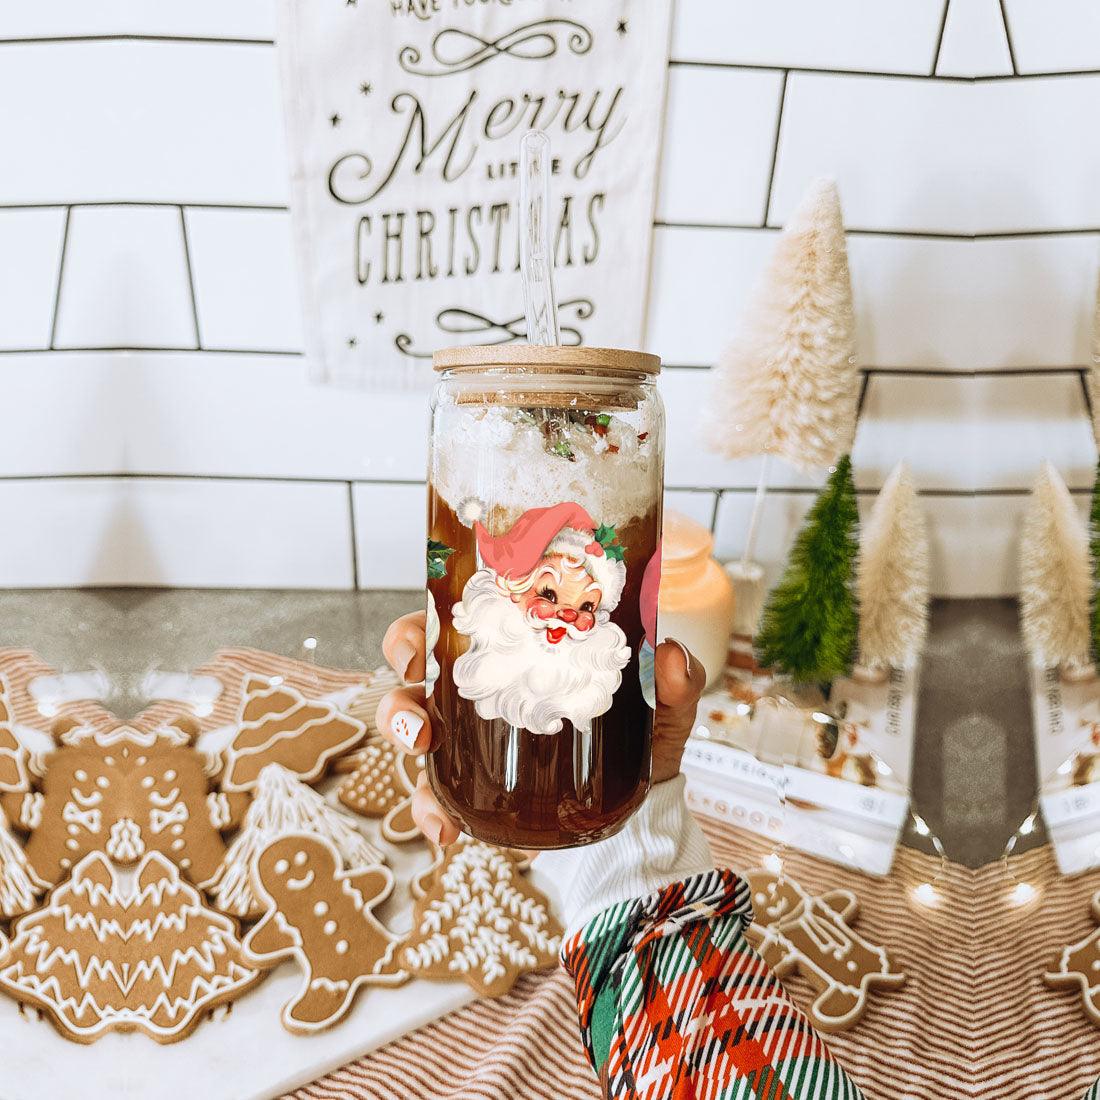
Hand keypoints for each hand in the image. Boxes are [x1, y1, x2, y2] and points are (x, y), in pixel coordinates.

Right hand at [376, 611, 705, 845]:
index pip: (452, 625)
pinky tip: (444, 831)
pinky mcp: (474, 791)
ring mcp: (469, 743)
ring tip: (421, 751)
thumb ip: (675, 679)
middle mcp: (480, 692)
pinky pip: (435, 799)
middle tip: (418, 712)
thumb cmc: (641, 733)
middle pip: (413, 676)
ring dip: (403, 738)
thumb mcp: (663, 704)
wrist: (642, 807)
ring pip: (412, 731)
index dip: (419, 627)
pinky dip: (430, 813)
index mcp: (513, 653)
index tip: (419, 642)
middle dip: (399, 689)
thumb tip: (670, 656)